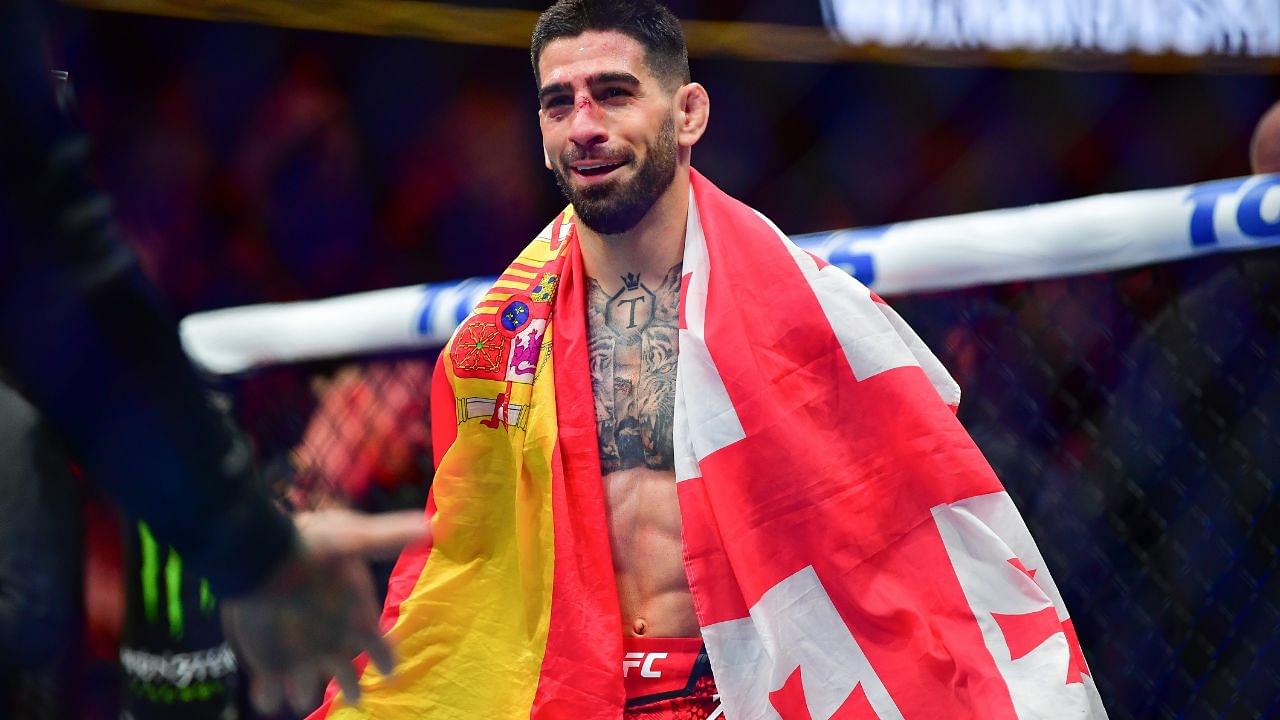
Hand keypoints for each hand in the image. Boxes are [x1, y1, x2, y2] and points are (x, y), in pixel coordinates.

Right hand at [221, 508, 428, 714]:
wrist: (266, 561)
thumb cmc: (315, 546)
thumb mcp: (357, 536)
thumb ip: (390, 537)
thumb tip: (429, 527)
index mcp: (361, 622)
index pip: (384, 653)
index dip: (386, 661)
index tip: (390, 671)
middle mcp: (334, 648)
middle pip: (347, 681)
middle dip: (351, 689)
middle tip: (355, 698)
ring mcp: (301, 661)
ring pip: (306, 691)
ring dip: (305, 693)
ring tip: (303, 698)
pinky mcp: (269, 665)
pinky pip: (270, 693)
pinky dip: (269, 696)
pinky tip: (267, 697)